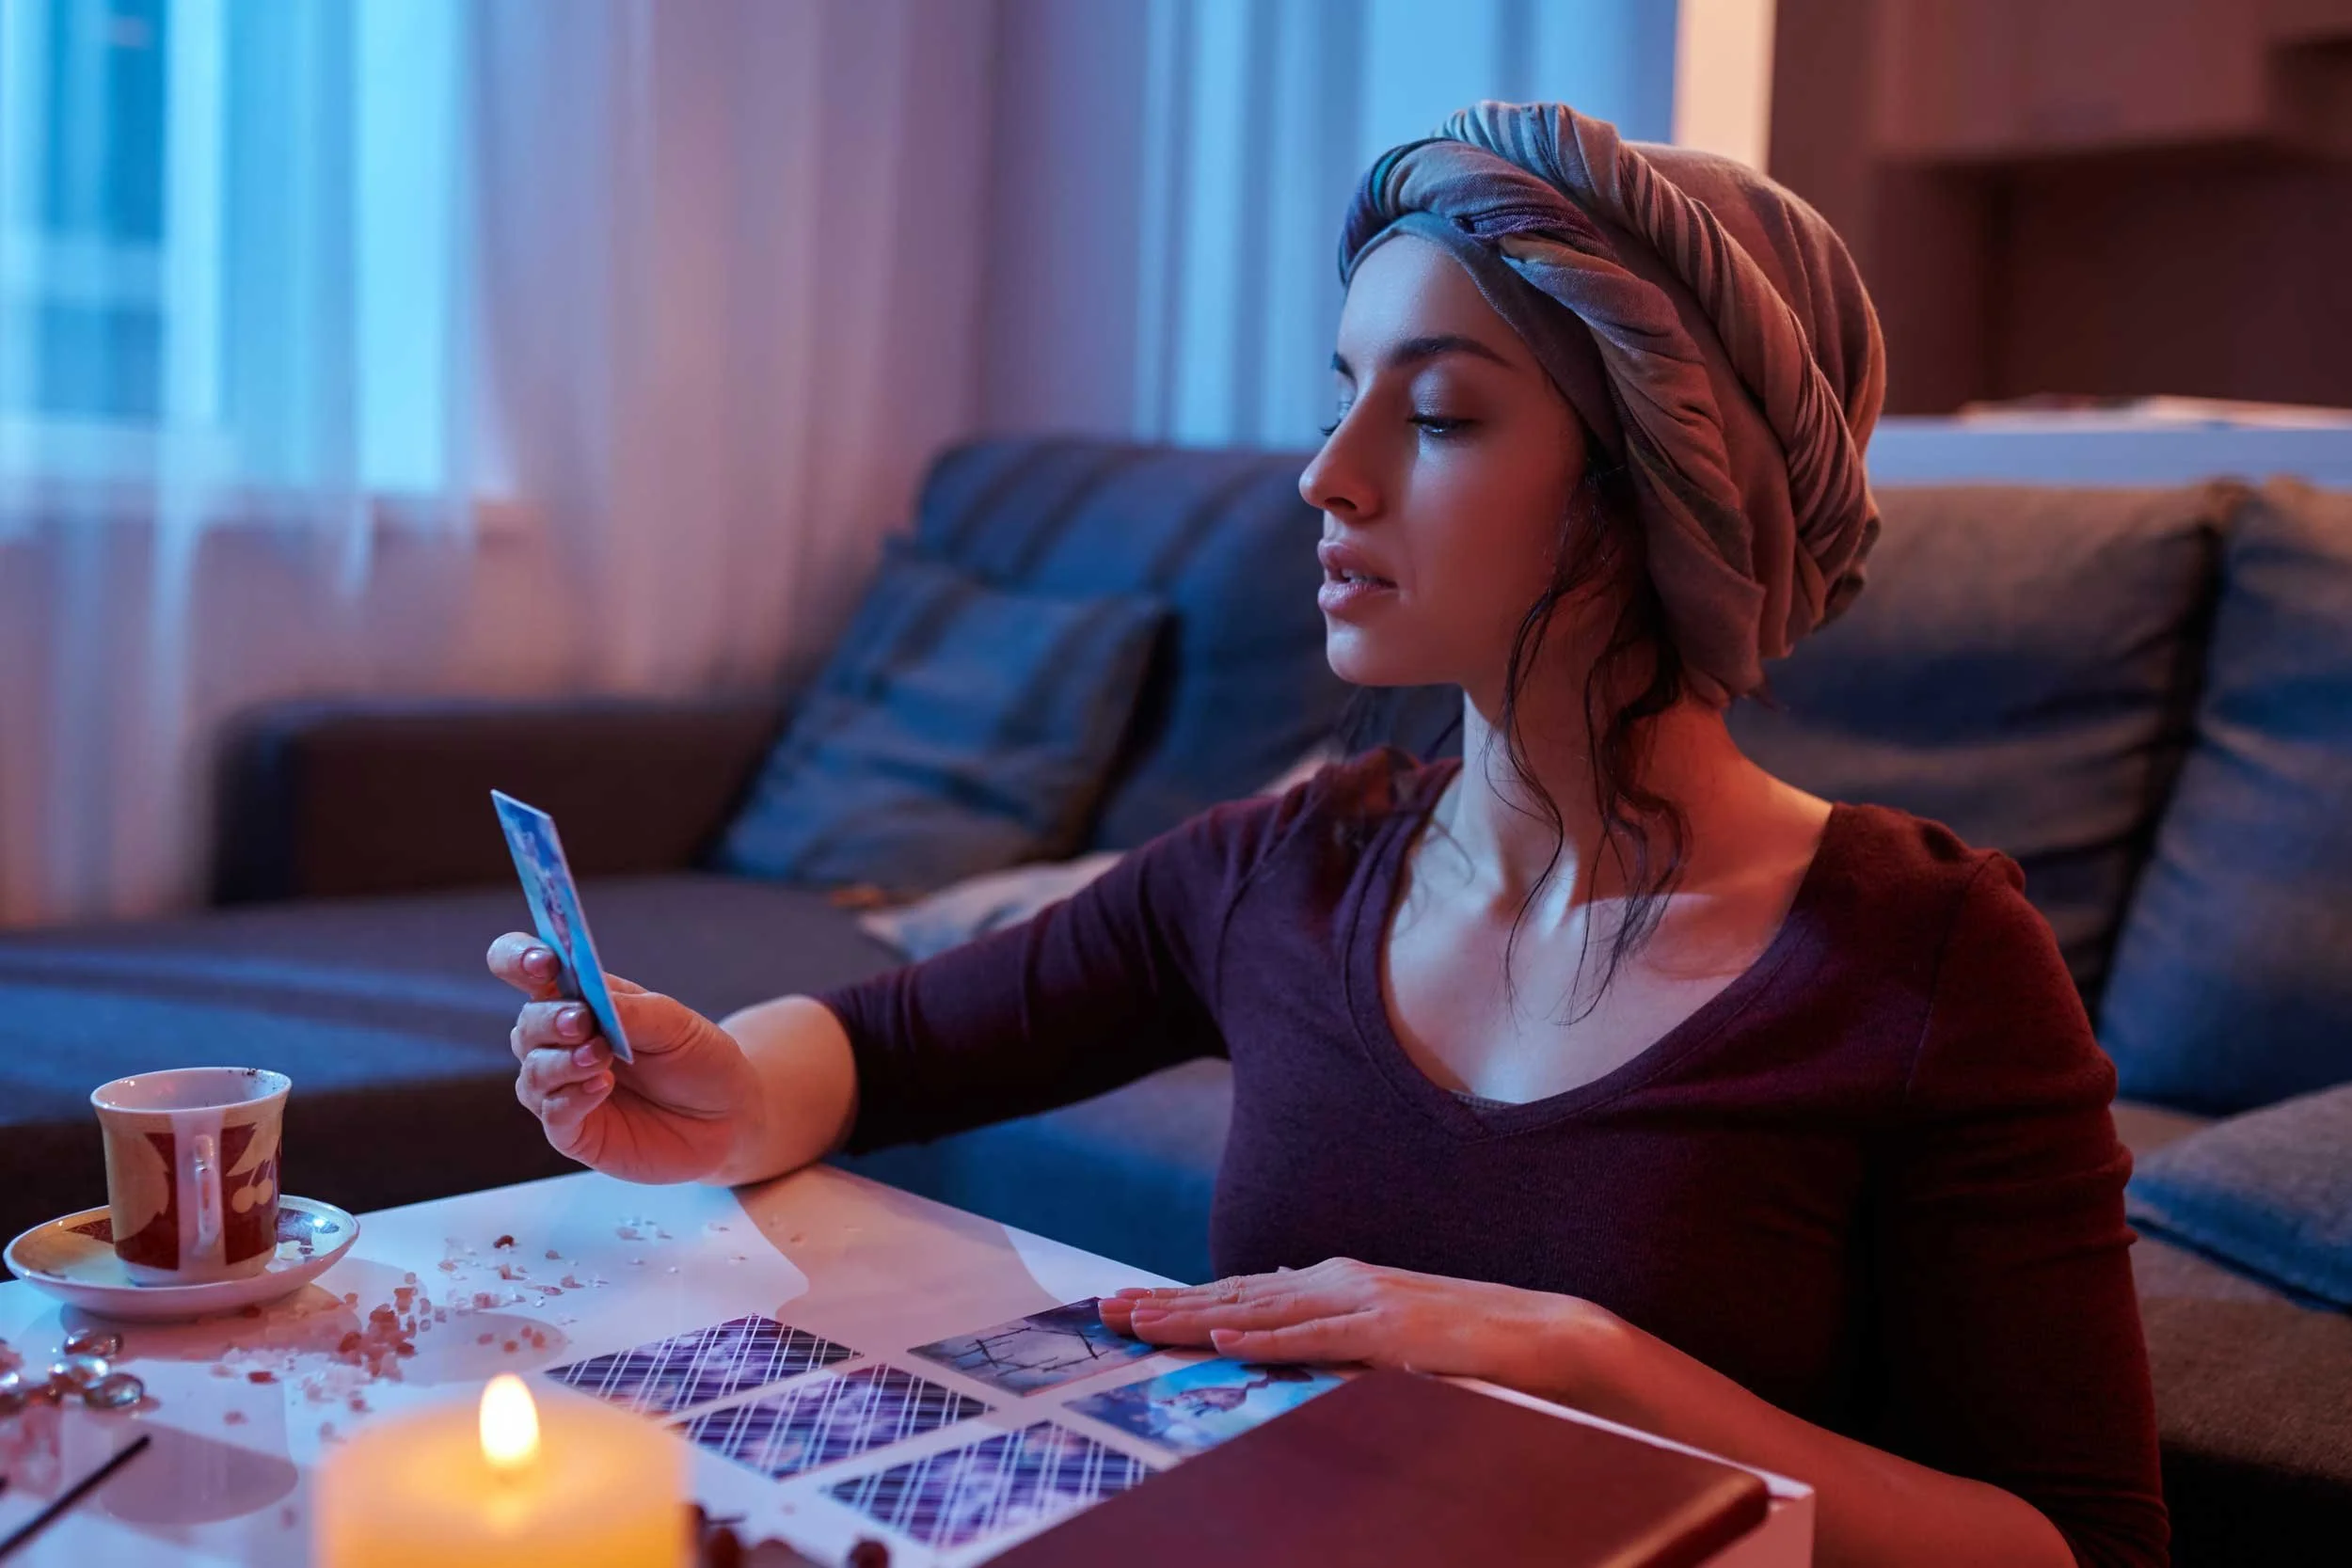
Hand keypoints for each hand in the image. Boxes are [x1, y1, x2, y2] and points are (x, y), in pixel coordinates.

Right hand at [489, 932, 761, 1183]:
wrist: (728, 1115)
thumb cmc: (698, 1059)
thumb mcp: (675, 1024)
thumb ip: (628, 1009)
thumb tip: (585, 999)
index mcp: (580, 999)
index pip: (525, 968)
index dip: (519, 957)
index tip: (542, 961)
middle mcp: (562, 1042)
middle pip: (526, 1023)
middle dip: (550, 1019)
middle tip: (582, 1022)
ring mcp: (563, 1087)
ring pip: (534, 1071)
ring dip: (562, 1062)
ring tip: (600, 1057)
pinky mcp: (574, 1130)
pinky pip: (553, 1113)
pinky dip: (571, 1098)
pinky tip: (599, 1087)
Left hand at [1096, 1257, 1618, 1396]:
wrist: (1543, 1336)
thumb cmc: (1463, 1342)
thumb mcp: (1382, 1329)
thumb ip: (1329, 1317)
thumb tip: (1276, 1298)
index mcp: (1336, 1282)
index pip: (1241, 1291)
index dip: (1180, 1298)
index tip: (1126, 1306)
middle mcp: (1339, 1281)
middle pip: (1235, 1294)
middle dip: (1167, 1302)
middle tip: (1104, 1311)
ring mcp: (1363, 1302)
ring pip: (1260, 1310)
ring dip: (1195, 1316)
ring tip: (1140, 1322)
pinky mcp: (1388, 1331)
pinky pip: (1315, 1337)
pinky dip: (1265, 1338)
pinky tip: (1223, 1340)